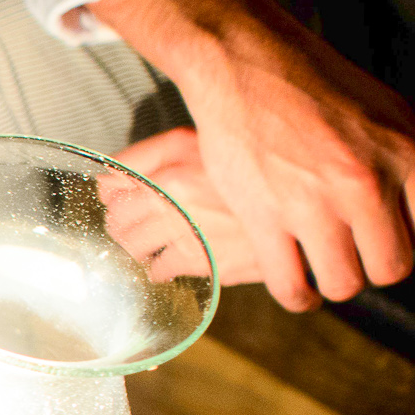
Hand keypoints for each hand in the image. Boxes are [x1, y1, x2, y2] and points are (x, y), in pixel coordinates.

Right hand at [86, 0, 414, 309]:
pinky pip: (291, 287)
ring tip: (328, 267)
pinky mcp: (262, 218)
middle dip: (378, 269)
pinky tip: (300, 289)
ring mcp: (311, 203)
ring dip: (337, 283)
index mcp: (405, 154)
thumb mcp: (387, 112)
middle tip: (362, 256)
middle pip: (390, 268)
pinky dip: (299, 298)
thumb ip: (409, 165)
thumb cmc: (318, 84)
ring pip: (343, 284)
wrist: (245, 63)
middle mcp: (363, 183)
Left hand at [107, 127, 252, 283]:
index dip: (113, 193)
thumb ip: (157, 156)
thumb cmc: (260, 171)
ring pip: (131, 245)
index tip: (122, 200)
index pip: (112, 179)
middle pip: (117, 216)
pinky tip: (172, 264)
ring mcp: (183, 223)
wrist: (306, 207)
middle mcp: (174, 187)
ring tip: (154, 248)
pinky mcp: (197, 256)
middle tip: (138, 228)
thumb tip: (107, 181)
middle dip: (123, 224)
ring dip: (137, 249)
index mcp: (175, 154)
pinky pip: (157, 269)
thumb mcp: (210, 144)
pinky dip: (158, 270)